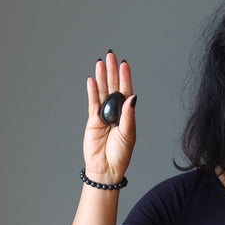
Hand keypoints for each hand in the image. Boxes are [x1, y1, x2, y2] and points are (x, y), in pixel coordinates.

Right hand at [83, 51, 136, 182]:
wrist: (106, 169)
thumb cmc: (120, 155)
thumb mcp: (128, 135)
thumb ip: (128, 115)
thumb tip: (132, 97)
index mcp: (128, 115)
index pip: (127, 92)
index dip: (125, 77)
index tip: (124, 64)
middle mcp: (116, 112)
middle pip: (114, 87)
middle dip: (113, 71)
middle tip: (111, 55)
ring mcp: (104, 115)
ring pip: (102, 92)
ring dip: (102, 77)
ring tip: (101, 62)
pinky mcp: (92, 121)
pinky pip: (92, 103)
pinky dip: (92, 91)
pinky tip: (92, 80)